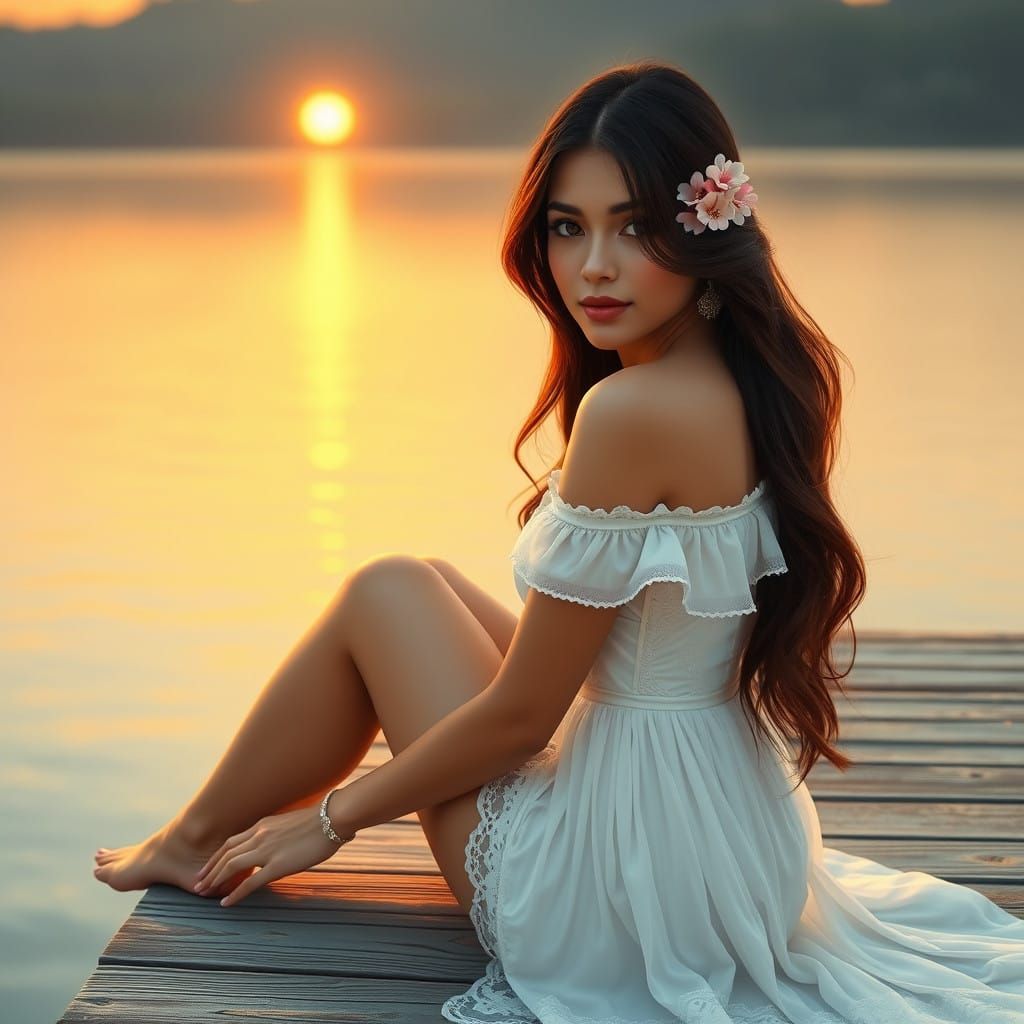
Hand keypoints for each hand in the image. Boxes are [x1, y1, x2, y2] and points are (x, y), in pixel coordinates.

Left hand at [193, 804, 354, 906]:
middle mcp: (260, 835)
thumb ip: (281, 833)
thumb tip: (280, 843)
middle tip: (197, 883)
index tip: (207, 867)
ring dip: (214, 880)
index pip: (232, 842)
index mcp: (263, 824)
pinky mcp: (277, 865)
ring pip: (231, 867)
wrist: (333, 817)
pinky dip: (235, 893)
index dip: (217, 856)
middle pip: (226, 854)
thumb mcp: (293, 823)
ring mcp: (267, 850)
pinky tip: (225, 903)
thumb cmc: (322, 820)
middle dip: (209, 869)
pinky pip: (250, 882)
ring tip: (203, 893)